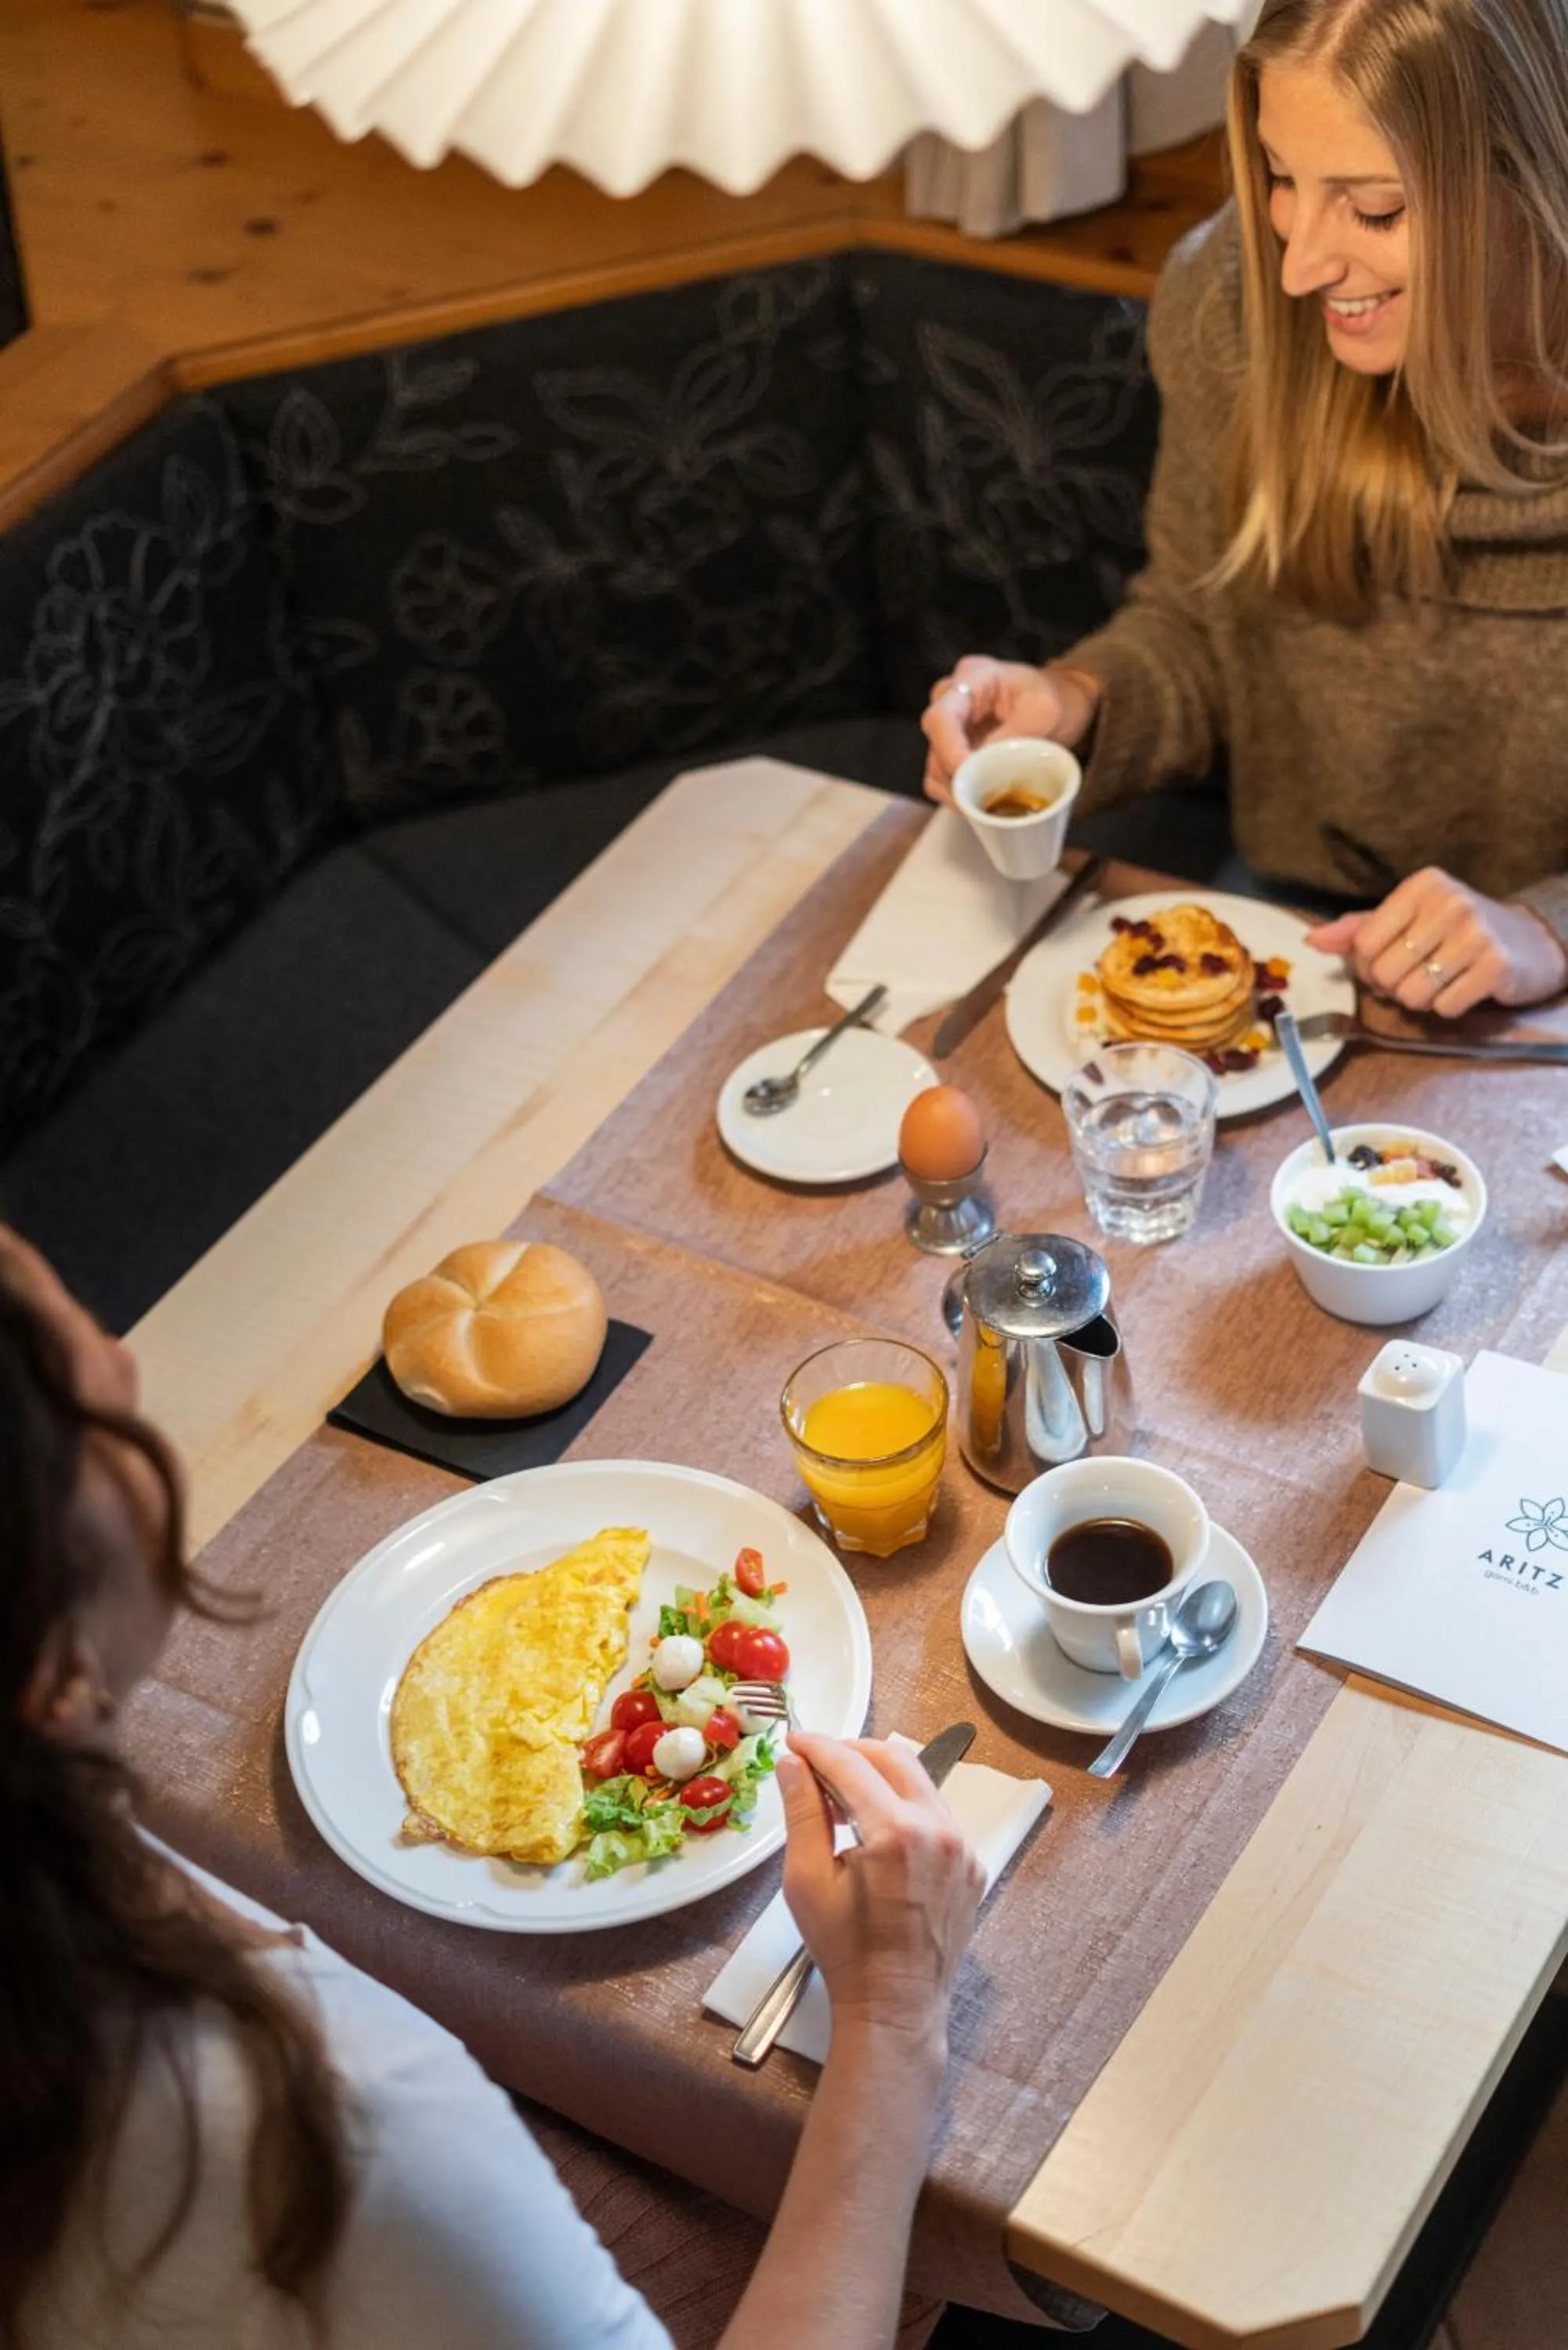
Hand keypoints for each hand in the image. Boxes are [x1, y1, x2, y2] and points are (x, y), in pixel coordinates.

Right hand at [778, 1733, 983, 2041]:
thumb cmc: (845, 1950)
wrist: (896, 2005)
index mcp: (896, 1832)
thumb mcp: (807, 1880)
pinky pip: (936, 1815)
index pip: (851, 1764)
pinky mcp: (971, 1864)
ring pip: (920, 1783)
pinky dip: (904, 1807)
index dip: (817, 1746)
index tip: (793, 1740)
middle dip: (852, 1751)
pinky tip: (876, 1829)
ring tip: (841, 1797)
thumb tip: (793, 1763)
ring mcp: (962, 1847)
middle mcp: (938, 1830)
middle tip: (817, 1761)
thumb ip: (803, 1812)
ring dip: (879, 1777)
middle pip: (894, 1759)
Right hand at [921, 656, 1099, 803]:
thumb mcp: (1046, 711)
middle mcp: (952, 699)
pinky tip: (980, 803)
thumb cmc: (1058, 699)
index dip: (948, 751)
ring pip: (935, 767)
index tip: (970, 777)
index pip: (941, 717)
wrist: (1064, 704)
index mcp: (973, 677)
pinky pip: (942, 779)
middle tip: (984, 798)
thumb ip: (1015, 734)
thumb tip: (982, 767)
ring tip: (985, 805)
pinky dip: (959, 796)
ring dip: (957, 791)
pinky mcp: (953, 749)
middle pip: (934, 744)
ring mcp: (950, 725)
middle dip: (957, 776)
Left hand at [1306, 867, 1567, 1017]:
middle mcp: (1450, 903)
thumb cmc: (1459, 930)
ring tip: (1440, 981)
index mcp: (1422, 886)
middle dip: (1393, 987)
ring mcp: (1476, 934)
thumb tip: (1312, 939)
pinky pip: (1445, 1008)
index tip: (1388, 964)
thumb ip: (1361, 928)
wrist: (1530, 942)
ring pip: (1413, 995)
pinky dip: (1449, 1008)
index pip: (1364, 944)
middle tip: (1416, 977)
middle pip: (1386, 973)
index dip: (1368, 967)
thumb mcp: (1411, 918)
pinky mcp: (1496, 967)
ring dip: (1421, 1000)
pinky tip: (1464, 988)